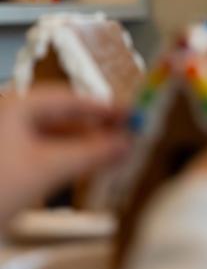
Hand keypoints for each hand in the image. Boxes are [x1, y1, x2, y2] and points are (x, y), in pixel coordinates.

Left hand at [0, 86, 129, 223]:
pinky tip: (76, 170)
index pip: (70, 98)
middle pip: (59, 116)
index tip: (132, 115)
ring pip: (48, 136)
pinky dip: (60, 159)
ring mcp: (0, 140)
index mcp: (12, 105)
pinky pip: (36, 152)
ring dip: (79, 146)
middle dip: (94, 128)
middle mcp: (4, 116)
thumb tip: (124, 143)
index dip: (104, 107)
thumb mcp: (48, 169)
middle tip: (124, 138)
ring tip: (106, 157)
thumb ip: (93, 153)